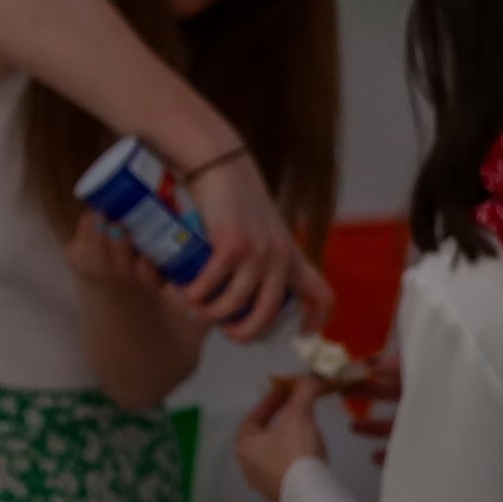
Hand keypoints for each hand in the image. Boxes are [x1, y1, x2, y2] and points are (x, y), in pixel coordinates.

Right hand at [167, 142, 322, 346]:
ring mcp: (257, 253)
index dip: (316, 323)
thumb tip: (246, 297)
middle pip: (265, 317)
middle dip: (240, 333)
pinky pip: (208, 287)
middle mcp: (280, 258)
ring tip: (190, 305)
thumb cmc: (236, 200)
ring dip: (205, 312)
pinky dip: (191, 294)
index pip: (322, 297)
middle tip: (221, 329)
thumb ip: (264, 258)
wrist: (220, 164)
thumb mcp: (263, 231)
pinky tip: (180, 290)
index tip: (301, 337)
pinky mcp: (231, 246)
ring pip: (231, 306)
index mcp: (291, 257)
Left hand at [233, 380, 326, 499]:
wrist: (307, 492)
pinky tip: (308, 454)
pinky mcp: (279, 496)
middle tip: (295, 410)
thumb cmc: (295, 450)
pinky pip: (284, 471)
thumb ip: (304, 391)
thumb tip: (311, 376)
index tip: (284, 393)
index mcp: (244, 445)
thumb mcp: (299, 414)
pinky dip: (293, 459)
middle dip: (277, 421)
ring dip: (286, 441)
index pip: (252, 418)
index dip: (269, 402)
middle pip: (262, 437)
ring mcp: (262, 484)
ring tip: (304, 430)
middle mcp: (247, 466)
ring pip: (272, 455)